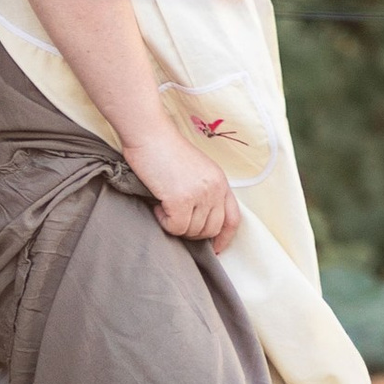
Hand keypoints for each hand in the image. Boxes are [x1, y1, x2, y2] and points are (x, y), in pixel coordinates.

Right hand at [123, 116, 240, 248]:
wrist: (149, 134)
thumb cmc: (166, 150)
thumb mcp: (197, 170)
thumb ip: (205, 191)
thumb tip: (199, 220)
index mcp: (221, 181)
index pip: (233, 219)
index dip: (225, 238)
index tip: (215, 248)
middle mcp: (215, 189)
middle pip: (210, 230)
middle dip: (192, 232)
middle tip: (175, 219)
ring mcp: (199, 195)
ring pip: (191, 231)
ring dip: (175, 224)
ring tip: (164, 205)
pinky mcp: (181, 200)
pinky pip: (175, 227)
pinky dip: (163, 221)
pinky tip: (158, 204)